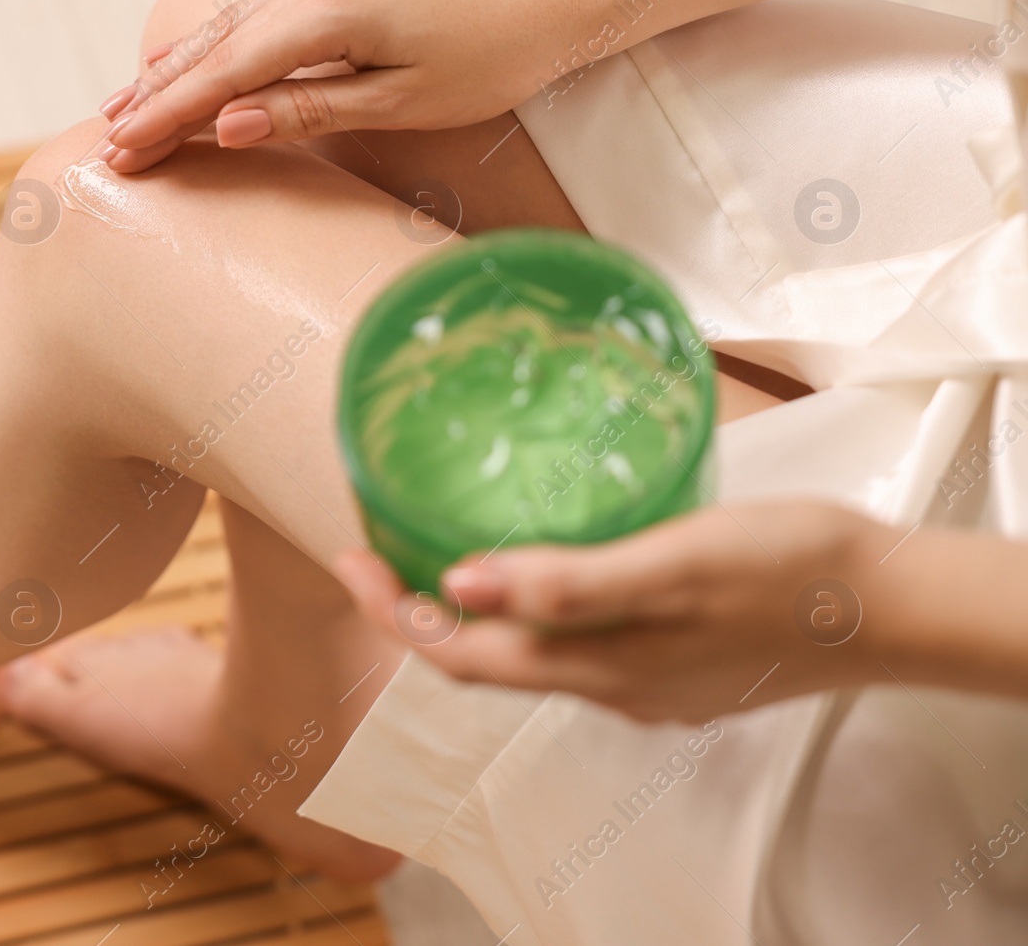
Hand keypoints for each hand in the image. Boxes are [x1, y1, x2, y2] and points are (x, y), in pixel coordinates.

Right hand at [96, 0, 586, 172]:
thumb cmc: (491, 57)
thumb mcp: (404, 102)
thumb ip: (312, 111)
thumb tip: (229, 127)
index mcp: (332, 12)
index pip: (228, 72)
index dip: (171, 115)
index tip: (126, 151)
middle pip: (215, 45)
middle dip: (157, 97)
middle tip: (109, 146)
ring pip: (227, 23)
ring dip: (173, 68)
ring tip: (122, 108)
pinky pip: (255, 11)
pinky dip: (213, 43)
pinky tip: (185, 63)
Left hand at [335, 500, 885, 722]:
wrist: (886, 606)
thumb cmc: (785, 570)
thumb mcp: (673, 561)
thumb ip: (570, 583)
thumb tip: (461, 587)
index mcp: (594, 665)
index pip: (458, 656)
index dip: (395, 614)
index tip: (348, 556)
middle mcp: (607, 687)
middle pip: (483, 664)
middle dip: (418, 613)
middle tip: (376, 548)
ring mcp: (641, 682)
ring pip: (528, 657)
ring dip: (472, 614)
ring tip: (439, 548)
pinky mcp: (672, 665)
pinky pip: (576, 646)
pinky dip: (532, 611)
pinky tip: (542, 567)